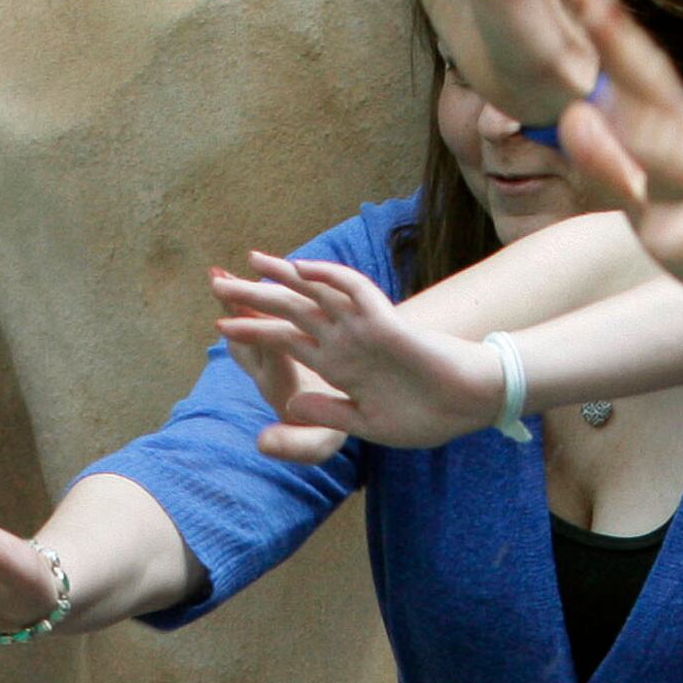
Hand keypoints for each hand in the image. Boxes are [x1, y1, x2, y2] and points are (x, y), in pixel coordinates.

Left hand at [212, 255, 506, 453]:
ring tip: (250, 260)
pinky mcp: (386, 323)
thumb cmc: (422, 416)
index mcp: (336, 366)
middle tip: (216, 281)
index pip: (286, 342)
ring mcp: (363, 330)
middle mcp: (344, 342)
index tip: (220, 324)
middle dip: (253, 296)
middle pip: (291, 311)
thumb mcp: (362, 422)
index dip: (253, 332)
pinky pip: (355, 291)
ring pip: (316, 295)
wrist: (466, 408)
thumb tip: (289, 405)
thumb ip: (325, 413)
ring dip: (283, 276)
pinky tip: (302, 267)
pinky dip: (329, 277)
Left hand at [556, 0, 682, 342]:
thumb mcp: (653, 207)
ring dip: (641, 129)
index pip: (641, 80)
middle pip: (658, 94)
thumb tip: (575, 116)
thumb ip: (614, 168)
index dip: (611, 34)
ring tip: (590, 109)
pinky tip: (661, 237)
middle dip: (621, 48)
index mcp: (680, 143)